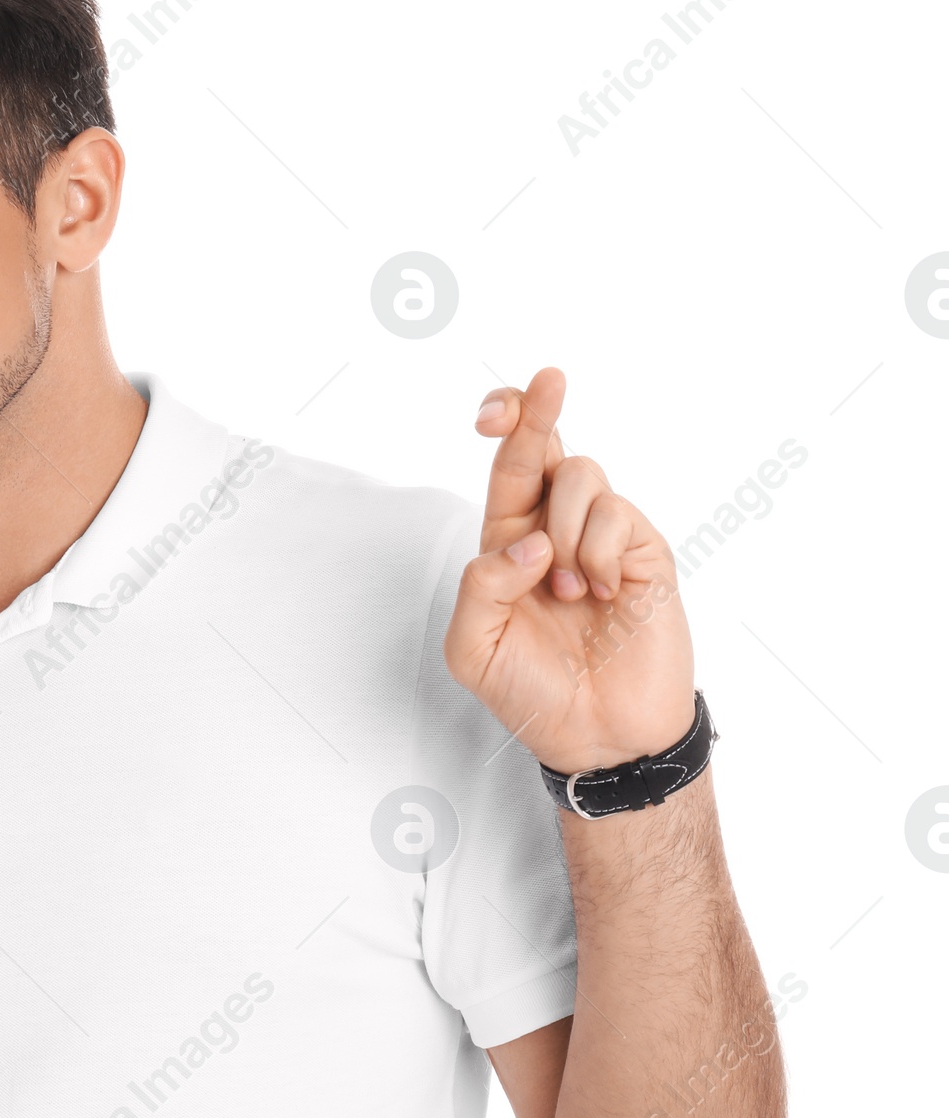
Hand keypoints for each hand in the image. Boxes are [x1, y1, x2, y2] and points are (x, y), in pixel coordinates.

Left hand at [443, 368, 695, 775]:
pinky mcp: (643, 553)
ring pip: (581, 475)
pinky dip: (599, 553)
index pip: (505, 471)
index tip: (490, 411)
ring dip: (564, 529)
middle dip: (538, 409)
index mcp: (508, 544)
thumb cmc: (532, 694)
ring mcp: (602, 539)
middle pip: (546, 448)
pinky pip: (617, 515)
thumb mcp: (474, 649)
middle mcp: (555, 530)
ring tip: (569, 591)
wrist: (599, 737)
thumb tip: (528, 541)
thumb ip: (482, 588)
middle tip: (549, 380)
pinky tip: (602, 595)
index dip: (502, 428)